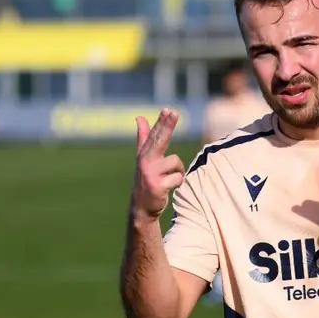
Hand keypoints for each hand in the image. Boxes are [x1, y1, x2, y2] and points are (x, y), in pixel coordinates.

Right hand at [131, 109, 184, 223]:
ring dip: (178, 171)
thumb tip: (140, 117)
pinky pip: (178, 178)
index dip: (161, 121)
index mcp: (145, 153)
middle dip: (167, 126)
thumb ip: (144, 137)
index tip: (168, 110)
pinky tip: (169, 187)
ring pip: (176, 163)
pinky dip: (178, 182)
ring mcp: (150, 173)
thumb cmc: (146, 179)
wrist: (141, 207)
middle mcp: (145, 161)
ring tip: (170, 178)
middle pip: (159, 140)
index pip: (155, 134)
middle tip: (173, 112)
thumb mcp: (144, 158)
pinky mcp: (157, 186)